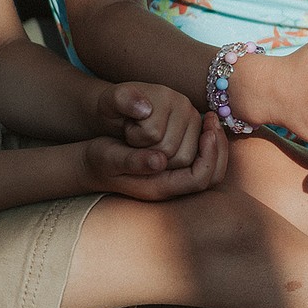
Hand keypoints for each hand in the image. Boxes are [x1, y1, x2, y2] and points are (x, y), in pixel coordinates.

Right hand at [79, 112, 227, 200]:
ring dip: (214, 143)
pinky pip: (202, 158)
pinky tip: (201, 123)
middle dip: (217, 148)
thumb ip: (133, 161)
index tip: (207, 130)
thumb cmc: (98, 158)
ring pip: (211, 167)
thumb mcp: (110, 157)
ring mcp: (175, 177)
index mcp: (159, 188)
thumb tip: (160, 160)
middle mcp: (172, 186)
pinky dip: (207, 142)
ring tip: (210, 119)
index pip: (199, 179)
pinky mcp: (175, 167)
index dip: (209, 155)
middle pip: (212, 176)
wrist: (91, 162)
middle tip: (213, 121)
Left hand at [94, 81, 206, 169]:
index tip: (128, 126)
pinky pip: (189, 161)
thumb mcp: (109, 102)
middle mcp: (186, 106)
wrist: (124, 113)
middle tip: (137, 136)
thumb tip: (146, 111)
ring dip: (160, 157)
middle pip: (169, 149)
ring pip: (182, 158)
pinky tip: (158, 150)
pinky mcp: (197, 134)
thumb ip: (123, 100)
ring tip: (147, 142)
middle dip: (147, 151)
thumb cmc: (115, 110)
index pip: (153, 134)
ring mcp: (195, 120)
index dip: (134, 138)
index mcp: (166, 95)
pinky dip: (172, 162)